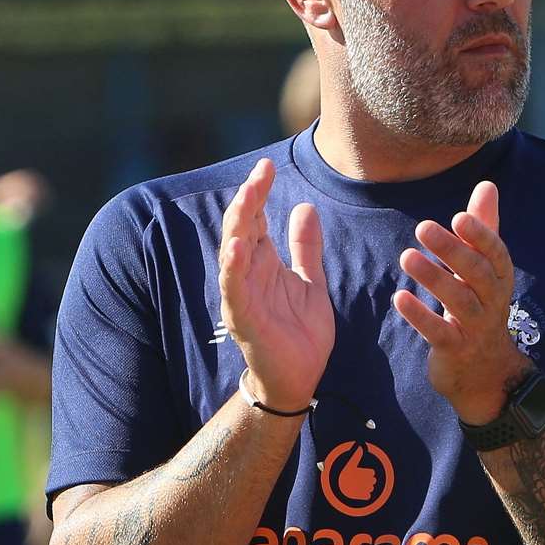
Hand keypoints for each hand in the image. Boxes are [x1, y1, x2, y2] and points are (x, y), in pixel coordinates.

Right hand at [219, 158, 333, 411]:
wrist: (299, 378)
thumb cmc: (299, 332)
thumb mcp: (311, 282)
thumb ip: (306, 247)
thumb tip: (305, 206)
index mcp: (264, 263)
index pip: (256, 219)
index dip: (259, 192)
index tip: (267, 166)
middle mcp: (249, 274)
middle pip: (243, 228)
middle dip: (249, 199)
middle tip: (260, 172)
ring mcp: (242, 295)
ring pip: (234, 253)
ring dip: (239, 225)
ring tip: (247, 197)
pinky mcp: (243, 318)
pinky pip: (234, 289)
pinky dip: (233, 268)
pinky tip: (236, 248)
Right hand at [337, 445, 376, 500]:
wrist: (338, 486)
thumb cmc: (345, 474)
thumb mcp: (350, 464)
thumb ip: (356, 456)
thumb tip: (360, 446)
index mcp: (362, 472)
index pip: (372, 473)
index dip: (369, 473)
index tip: (364, 474)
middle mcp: (364, 480)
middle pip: (373, 480)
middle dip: (370, 480)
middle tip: (363, 480)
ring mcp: (362, 488)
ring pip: (371, 488)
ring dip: (368, 487)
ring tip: (362, 486)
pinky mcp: (361, 496)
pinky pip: (368, 496)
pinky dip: (366, 495)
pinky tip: (362, 492)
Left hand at [394, 181, 529, 423]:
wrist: (486, 373)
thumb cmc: (480, 307)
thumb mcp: (484, 269)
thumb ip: (483, 228)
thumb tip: (487, 184)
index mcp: (499, 278)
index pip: (496, 253)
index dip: (480, 235)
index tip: (459, 217)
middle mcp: (492, 302)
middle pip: (476, 273)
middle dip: (451, 250)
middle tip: (422, 227)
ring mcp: (476, 328)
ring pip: (458, 301)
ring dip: (433, 278)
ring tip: (406, 257)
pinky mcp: (456, 350)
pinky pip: (439, 332)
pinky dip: (420, 316)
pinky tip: (399, 299)